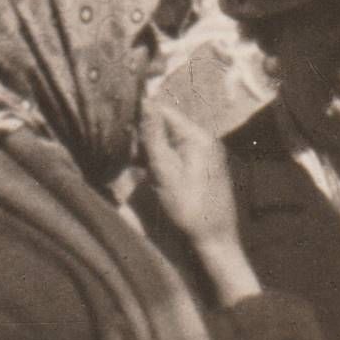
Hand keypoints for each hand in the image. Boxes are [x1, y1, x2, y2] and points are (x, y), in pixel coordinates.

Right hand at [139, 100, 238, 252]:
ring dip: (152, 149)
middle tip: (130, 155)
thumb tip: (144, 100)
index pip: (163, 110)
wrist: (216, 238)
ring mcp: (205, 151)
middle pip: (166, 124)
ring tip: (140, 166)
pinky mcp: (203, 164)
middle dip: (146, 136)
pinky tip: (152, 173)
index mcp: (197, 135)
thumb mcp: (165, 171)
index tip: (123, 130)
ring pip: (170, 139)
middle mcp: (204, 137)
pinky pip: (178, 151)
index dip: (141, 117)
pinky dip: (163, 159)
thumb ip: (153, 135)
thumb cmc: (189, 206)